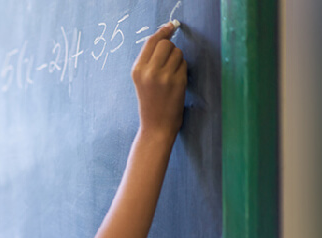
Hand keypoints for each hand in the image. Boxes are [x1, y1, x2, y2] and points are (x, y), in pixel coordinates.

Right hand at [131, 21, 186, 139]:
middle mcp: (149, 71)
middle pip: (166, 44)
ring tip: (172, 75)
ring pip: (177, 52)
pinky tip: (177, 82)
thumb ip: (149, 61)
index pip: (151, 41)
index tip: (170, 27)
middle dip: (171, 48)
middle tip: (170, 60)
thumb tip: (164, 38)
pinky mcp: (177, 82)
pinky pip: (184, 64)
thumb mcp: (141, 80)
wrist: (156, 127)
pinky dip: (183, 70)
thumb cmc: (150, 103)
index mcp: (137, 70)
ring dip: (178, 60)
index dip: (162, 32)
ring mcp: (163, 76)